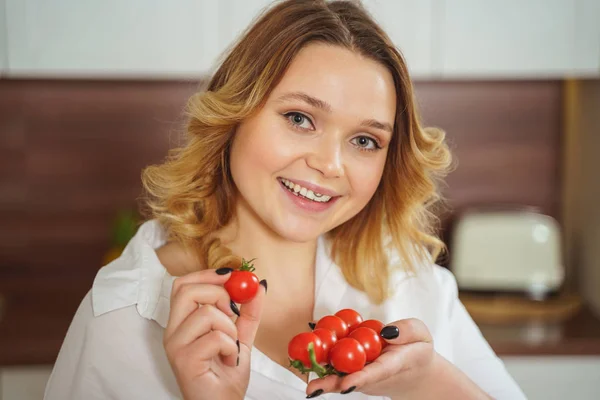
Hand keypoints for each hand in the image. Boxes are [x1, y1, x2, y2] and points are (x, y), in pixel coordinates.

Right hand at [163, 268, 266, 399]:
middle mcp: (173, 331)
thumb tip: (260, 286)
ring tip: (231, 346)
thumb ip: (249, 311)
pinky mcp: (184, 360)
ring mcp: (176, 346)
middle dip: (219, 294)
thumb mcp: (241, 336)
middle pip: (187, 290)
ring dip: (230, 328)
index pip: (182, 285)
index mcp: (182, 322)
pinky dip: (230, 346)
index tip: (232, 278)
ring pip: (206, 313)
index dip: (208, 276)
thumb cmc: (226, 374)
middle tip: (233, 312)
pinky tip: (228, 359)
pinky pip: (215, 337)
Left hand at [305, 318, 435, 397]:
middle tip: (311, 388)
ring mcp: (361, 375)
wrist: (417, 373)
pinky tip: (306, 352)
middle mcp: (372, 375)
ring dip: (321, 374)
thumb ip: (406, 330)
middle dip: (329, 384)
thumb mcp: (421, 334)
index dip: (359, 378)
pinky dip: (322, 360)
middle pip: (348, 380)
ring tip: (302, 372)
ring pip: (339, 375)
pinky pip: (337, 366)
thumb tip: (385, 331)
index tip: (345, 384)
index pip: (375, 373)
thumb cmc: (418, 350)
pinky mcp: (353, 370)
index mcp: (391, 366)